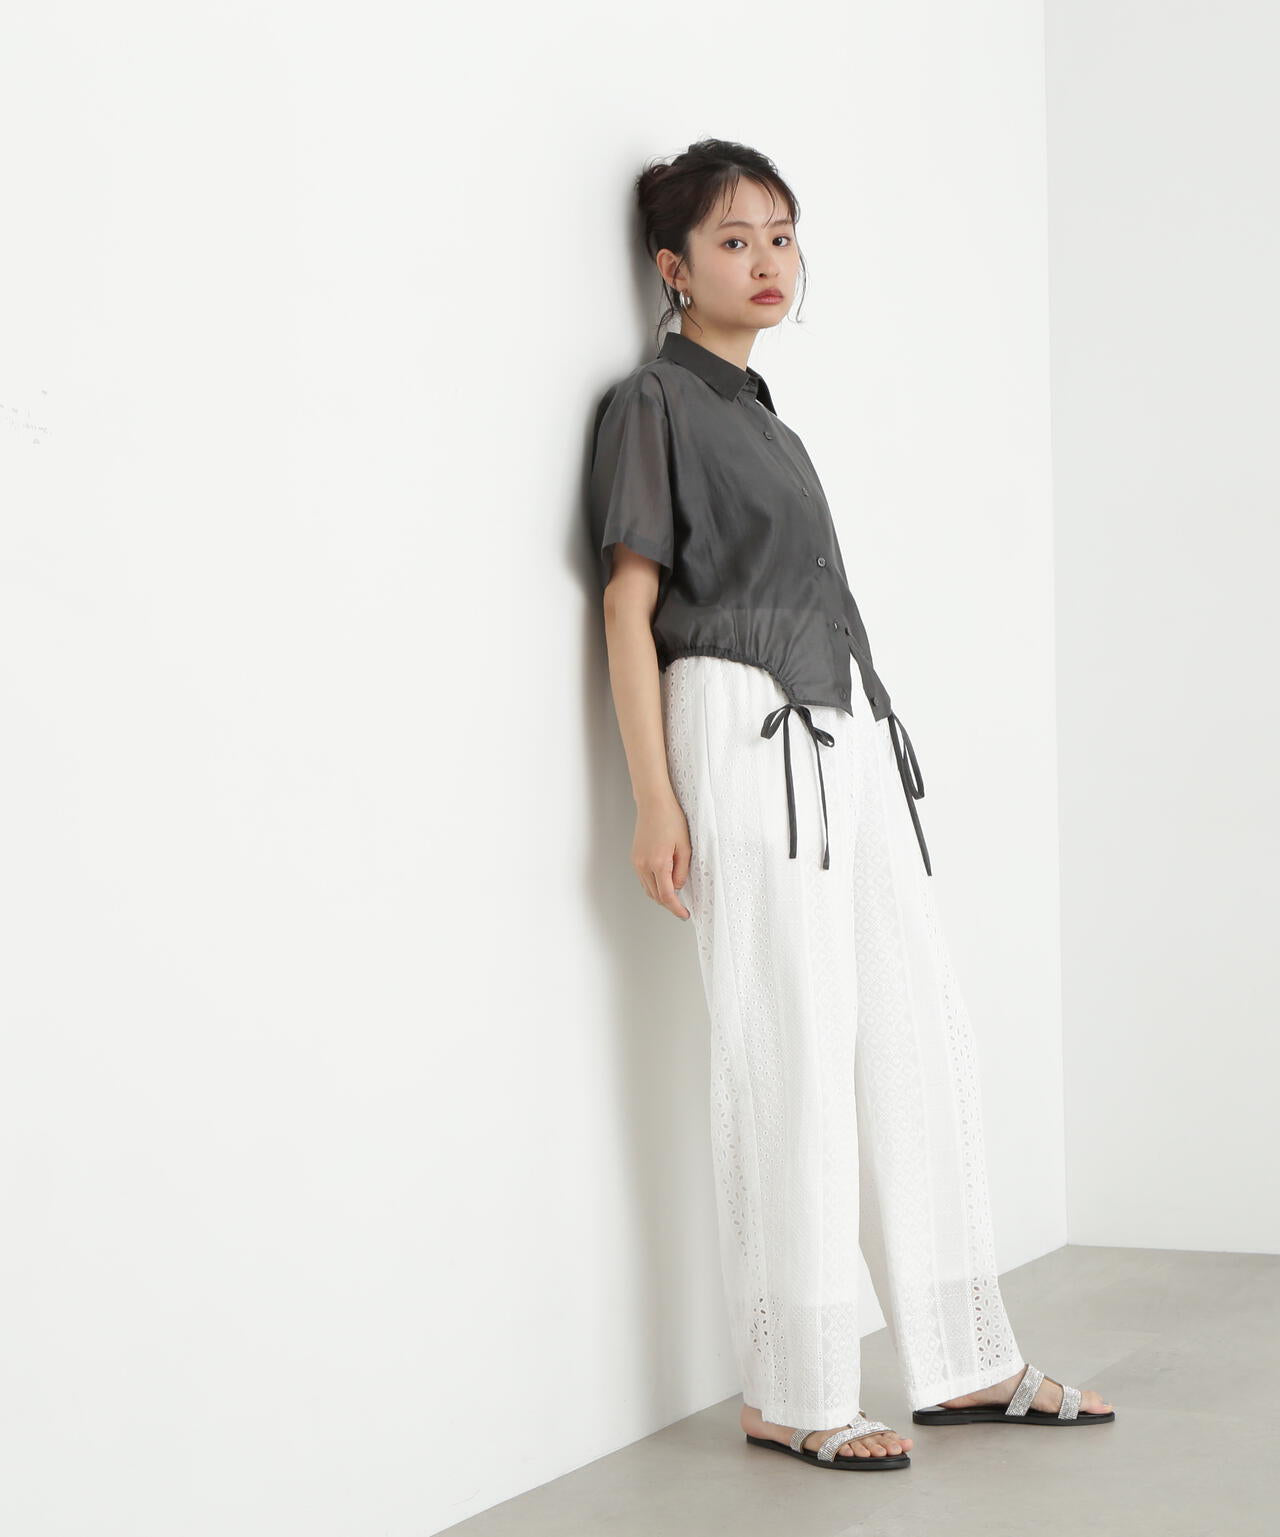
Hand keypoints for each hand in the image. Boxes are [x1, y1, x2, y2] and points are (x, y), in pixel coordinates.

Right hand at [632, 795, 691, 918]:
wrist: (653, 804)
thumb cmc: (671, 820)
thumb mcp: (685, 846)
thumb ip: (682, 870)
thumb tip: (678, 886)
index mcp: (659, 863)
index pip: (667, 896)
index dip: (676, 908)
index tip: (684, 914)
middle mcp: (644, 865)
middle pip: (655, 896)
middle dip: (669, 904)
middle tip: (682, 907)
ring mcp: (637, 862)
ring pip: (648, 889)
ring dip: (660, 896)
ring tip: (674, 896)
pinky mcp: (635, 858)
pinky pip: (644, 879)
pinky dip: (653, 885)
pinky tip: (663, 882)